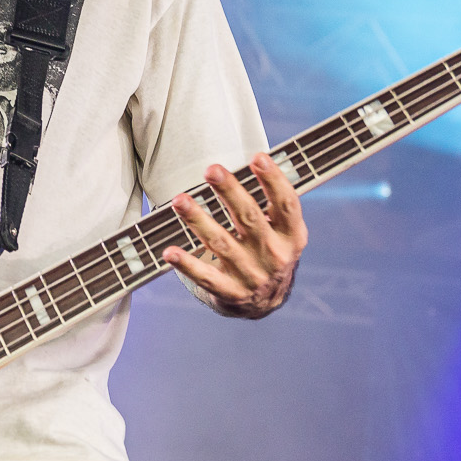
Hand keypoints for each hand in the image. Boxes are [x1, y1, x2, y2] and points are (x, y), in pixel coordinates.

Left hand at [161, 153, 308, 318]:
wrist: (265, 303)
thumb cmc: (269, 250)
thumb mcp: (282, 231)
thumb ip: (272, 203)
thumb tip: (256, 160)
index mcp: (291, 236)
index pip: (286, 204)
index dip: (274, 180)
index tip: (258, 158)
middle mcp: (274, 255)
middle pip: (250, 218)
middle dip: (230, 192)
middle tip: (212, 170)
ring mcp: (251, 275)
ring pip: (221, 243)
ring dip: (198, 220)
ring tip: (179, 200)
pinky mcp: (229, 292)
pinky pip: (204, 276)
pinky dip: (186, 264)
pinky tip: (169, 252)